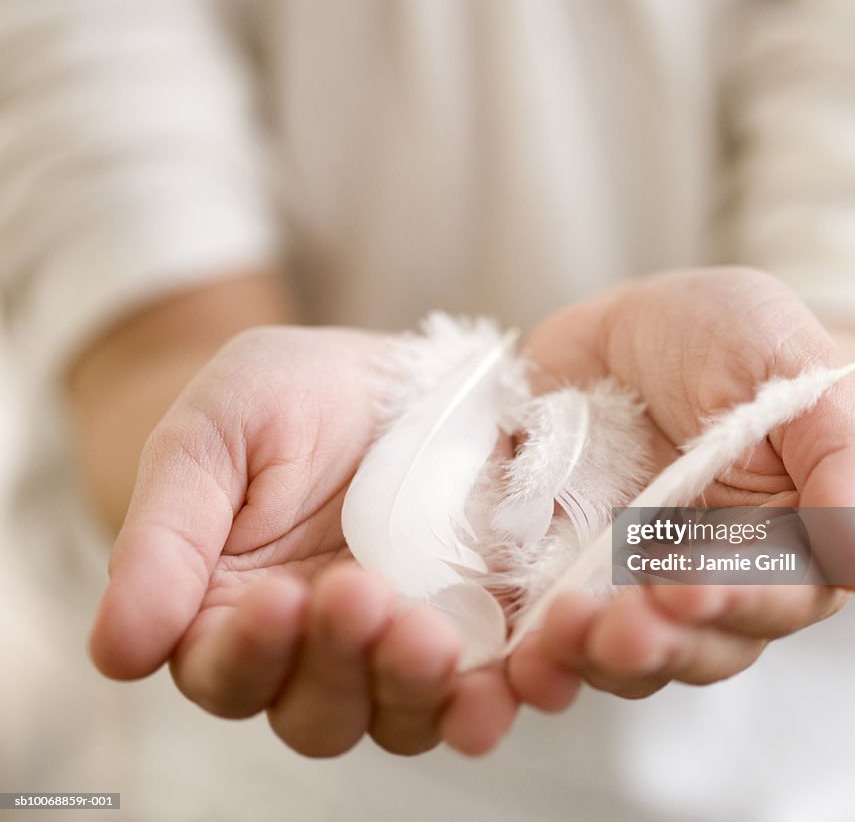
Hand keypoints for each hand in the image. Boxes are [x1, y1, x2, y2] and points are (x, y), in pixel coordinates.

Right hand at [89, 327, 516, 756]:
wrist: (390, 375)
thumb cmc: (286, 397)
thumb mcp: (214, 435)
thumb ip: (166, 536)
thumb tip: (114, 651)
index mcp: (233, 612)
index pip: (225, 671)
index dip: (248, 652)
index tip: (278, 599)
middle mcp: (314, 650)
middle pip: (315, 711)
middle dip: (339, 665)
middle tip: (362, 596)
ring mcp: (398, 645)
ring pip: (396, 716)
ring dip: (413, 689)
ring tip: (432, 636)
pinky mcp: (474, 629)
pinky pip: (481, 689)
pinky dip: (491, 697)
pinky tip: (504, 682)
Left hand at [508, 268, 854, 704]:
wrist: (637, 325)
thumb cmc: (737, 340)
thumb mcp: (796, 370)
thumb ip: (843, 458)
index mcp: (784, 547)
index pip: (770, 601)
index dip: (731, 606)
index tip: (684, 591)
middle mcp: (708, 582)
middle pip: (690, 648)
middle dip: (652, 646)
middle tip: (611, 629)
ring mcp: (628, 583)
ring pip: (615, 653)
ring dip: (583, 658)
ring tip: (549, 639)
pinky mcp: (560, 568)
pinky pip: (541, 622)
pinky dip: (522, 643)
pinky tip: (502, 649)